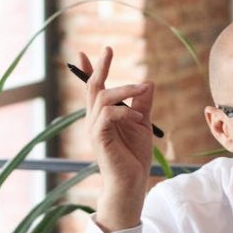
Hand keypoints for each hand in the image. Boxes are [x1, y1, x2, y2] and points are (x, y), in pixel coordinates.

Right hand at [82, 47, 155, 232]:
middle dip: (99, 67)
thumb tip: (148, 82)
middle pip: (92, 88)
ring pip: (102, 98)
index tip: (83, 53)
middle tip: (108, 49)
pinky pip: (106, 116)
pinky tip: (138, 117)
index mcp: (103, 116)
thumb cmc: (134, 156)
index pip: (92, 90)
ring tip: (142, 89)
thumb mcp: (143, 124)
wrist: (131, 183)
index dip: (88, 71)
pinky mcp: (99, 139)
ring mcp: (95, 129)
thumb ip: (143, 104)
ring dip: (123, 90)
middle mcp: (95, 120)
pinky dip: (123, 112)